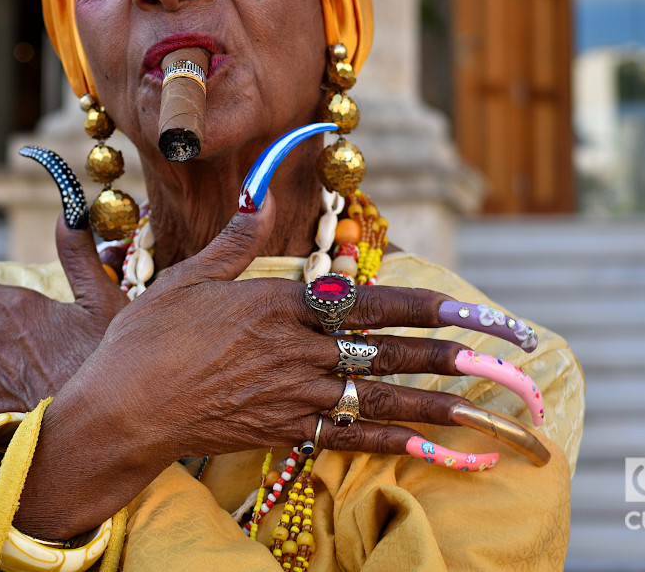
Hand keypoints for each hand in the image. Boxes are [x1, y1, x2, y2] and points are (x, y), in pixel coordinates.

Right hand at [14, 197, 548, 538]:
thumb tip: (267, 190)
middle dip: (466, 356)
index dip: (436, 305)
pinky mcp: (289, 433)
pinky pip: (360, 439)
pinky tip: (452, 453)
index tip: (483, 310)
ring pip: (390, 398)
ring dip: (453, 404)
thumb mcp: (191, 276)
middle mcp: (301, 350)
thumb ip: (240, 237)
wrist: (121, 411)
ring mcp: (298, 396)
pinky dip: (409, 446)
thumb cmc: (150, 338)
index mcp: (282, 303)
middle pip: (397, 351)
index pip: (375, 300)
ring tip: (506, 413)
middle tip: (522, 362)